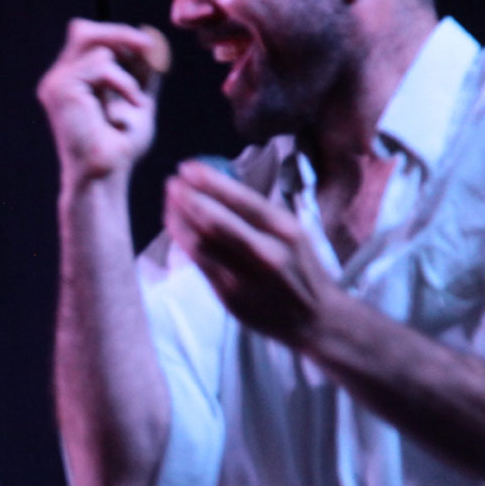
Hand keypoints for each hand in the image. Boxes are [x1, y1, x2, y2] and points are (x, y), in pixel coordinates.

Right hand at [37, 19, 166, 186]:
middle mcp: (58, 80)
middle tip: (151, 49)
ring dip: (126, 67)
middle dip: (120, 34)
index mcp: (72, 81)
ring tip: (137, 97)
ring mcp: (56, 83)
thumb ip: (142, 72)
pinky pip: (99, 64)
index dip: (119, 37)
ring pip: (92, 42)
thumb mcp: (138, 100)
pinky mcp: (61, 89)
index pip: (89, 38)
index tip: (151, 54)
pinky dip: (124, 81)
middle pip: (83, 30)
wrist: (106, 175)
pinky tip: (133, 103)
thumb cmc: (121, 147)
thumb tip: (152, 40)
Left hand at [164, 160, 339, 346]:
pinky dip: (184, 244)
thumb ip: (259, 214)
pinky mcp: (231, 297)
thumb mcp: (292, 232)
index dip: (211, 182)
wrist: (315, 318)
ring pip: (203, 245)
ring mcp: (247, 278)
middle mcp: (267, 253)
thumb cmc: (299, 267)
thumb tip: (216, 186)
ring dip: (180, 221)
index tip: (188, 167)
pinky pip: (200, 265)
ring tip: (169, 203)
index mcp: (285, 230)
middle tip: (171, 183)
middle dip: (189, 200)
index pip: (243, 200)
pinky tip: (176, 229)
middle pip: (217, 223)